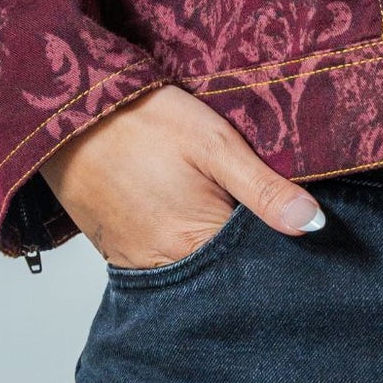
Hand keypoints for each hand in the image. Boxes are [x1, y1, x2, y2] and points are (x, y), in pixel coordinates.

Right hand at [39, 83, 327, 268]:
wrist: (67, 110)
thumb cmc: (143, 121)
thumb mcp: (214, 144)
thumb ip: (265, 190)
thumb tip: (315, 226)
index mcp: (196, 244)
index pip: (255, 265)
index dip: (278, 245)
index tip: (297, 228)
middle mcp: (165, 266)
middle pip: (223, 272)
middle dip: (246, 252)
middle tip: (256, 210)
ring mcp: (136, 261)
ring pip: (193, 266)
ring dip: (213, 247)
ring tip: (221, 207)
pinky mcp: (116, 249)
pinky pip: (161, 259)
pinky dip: (181, 243)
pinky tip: (188, 211)